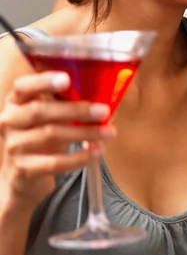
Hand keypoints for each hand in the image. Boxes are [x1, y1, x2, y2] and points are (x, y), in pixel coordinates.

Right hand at [0, 71, 114, 214]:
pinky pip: (54, 162)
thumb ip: (69, 102)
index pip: (23, 86)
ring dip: (84, 133)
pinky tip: (97, 152)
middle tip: (104, 111)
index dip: (43, 81)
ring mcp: (14, 146)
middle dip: (75, 110)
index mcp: (16, 101)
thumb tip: (106, 95)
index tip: (67, 79)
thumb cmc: (43, 134)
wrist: (25, 174)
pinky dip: (79, 158)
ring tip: (109, 132)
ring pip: (50, 135)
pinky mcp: (22, 169)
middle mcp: (9, 121)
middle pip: (39, 111)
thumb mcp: (52, 115)